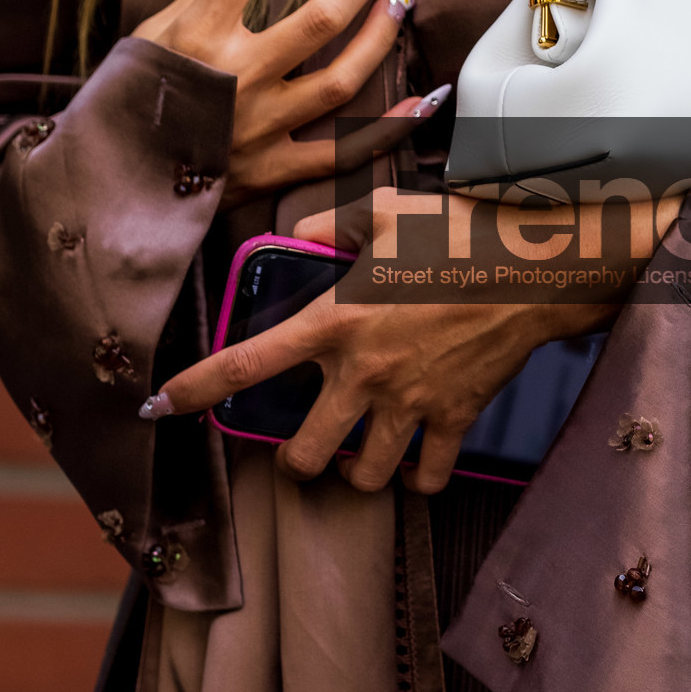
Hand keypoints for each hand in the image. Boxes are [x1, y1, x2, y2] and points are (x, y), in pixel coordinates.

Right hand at [134, 0, 442, 204]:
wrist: (116, 185)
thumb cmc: (133, 98)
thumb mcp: (154, 32)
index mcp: (198, 36)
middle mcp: (236, 79)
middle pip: (320, 19)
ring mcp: (261, 127)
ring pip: (340, 80)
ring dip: (380, 37)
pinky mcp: (274, 169)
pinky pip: (342, 153)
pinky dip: (387, 131)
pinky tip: (424, 101)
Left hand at [139, 191, 611, 493]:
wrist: (532, 268)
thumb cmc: (456, 234)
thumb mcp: (385, 213)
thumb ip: (330, 225)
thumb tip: (297, 231)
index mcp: (334, 322)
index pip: (244, 365)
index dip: (193, 390)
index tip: (158, 408)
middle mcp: (363, 373)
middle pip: (304, 452)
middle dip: (293, 463)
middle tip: (298, 453)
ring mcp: (410, 403)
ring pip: (363, 476)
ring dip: (354, 475)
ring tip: (355, 461)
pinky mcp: (454, 418)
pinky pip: (430, 475)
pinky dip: (419, 478)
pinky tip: (415, 466)